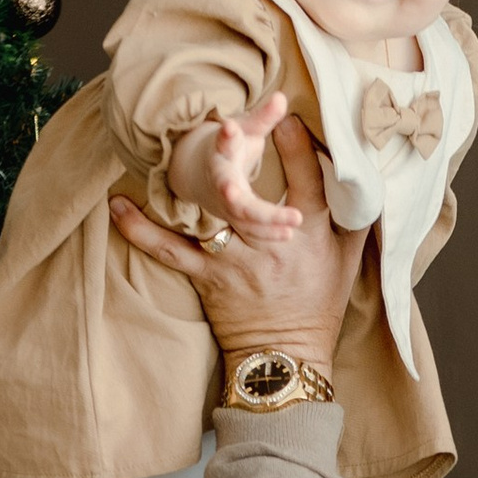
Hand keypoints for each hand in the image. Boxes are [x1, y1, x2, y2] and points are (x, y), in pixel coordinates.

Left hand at [114, 110, 359, 370]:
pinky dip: (141, 230)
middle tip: (229, 124)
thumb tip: (360, 171)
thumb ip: (352, 216)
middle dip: (241, 159)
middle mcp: (272, 247)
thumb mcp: (347, 261)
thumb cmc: (317, 306)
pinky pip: (170, 251)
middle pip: (254, 197)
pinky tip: (118, 205)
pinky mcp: (207, 278)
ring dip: (196, 183)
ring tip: (175, 149)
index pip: (307, 185)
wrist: (285, 360)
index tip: (286, 117)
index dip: (298, 149)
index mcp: (310, 238)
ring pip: (214, 216)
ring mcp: (235, 263)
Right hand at [207, 89, 303, 239]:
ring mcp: (225, 204)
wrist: (199, 173)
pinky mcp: (232, 220)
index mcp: (221, 155)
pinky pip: (248, 232)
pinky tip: (287, 234)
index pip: (222, 145)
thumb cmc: (230, 148)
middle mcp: (221, 182)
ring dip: (266, 224)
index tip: (230, 128)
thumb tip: (282, 97)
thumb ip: (263, 118)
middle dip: (255, 207)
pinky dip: (266, 235)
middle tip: (281, 211)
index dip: (226, 137)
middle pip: (232, 195)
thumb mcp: (245, 130)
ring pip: (242, 218)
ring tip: (292, 224)